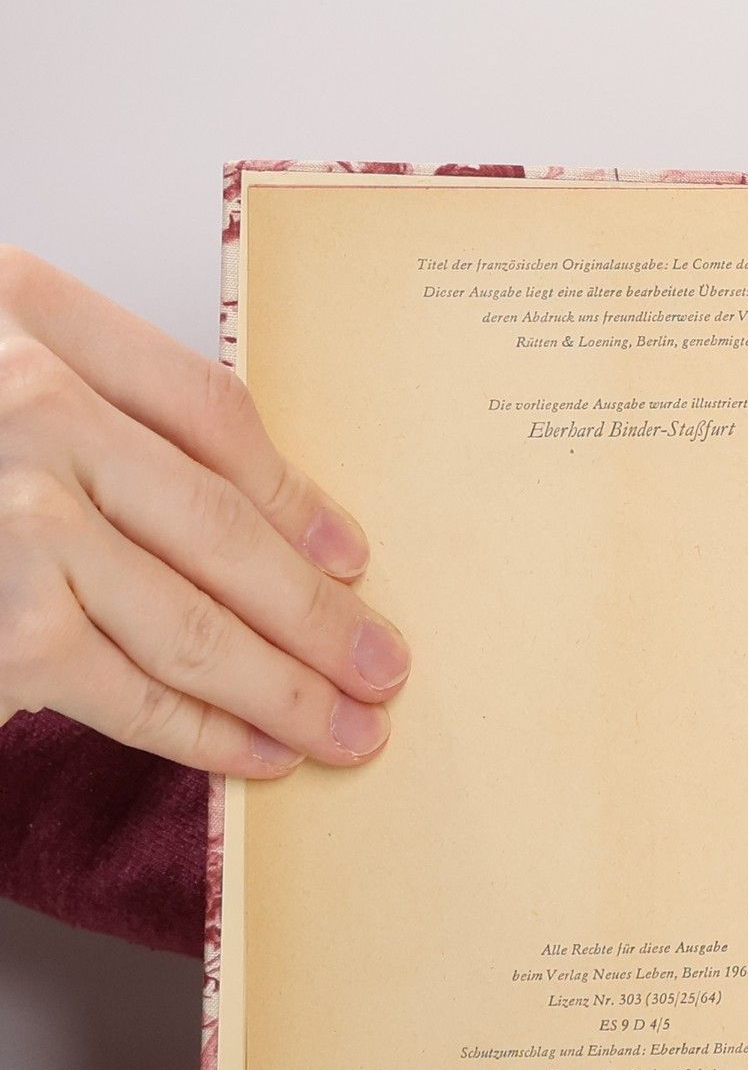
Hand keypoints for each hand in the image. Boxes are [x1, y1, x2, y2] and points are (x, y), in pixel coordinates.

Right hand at [0, 248, 405, 774]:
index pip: (210, 412)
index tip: (353, 554)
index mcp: (29, 316)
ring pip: (197, 619)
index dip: (297, 494)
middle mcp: (30, 408)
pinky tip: (261, 753)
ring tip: (350, 730)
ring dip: (289, 687)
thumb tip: (259, 514)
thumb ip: (89, 397)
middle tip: (386, 667)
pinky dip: (207, 732)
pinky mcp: (3, 628)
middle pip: (227, 528)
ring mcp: (16, 521)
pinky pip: (130, 689)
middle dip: (321, 615)